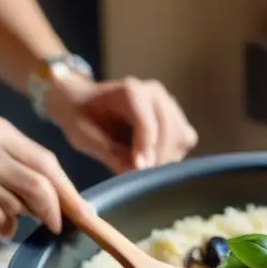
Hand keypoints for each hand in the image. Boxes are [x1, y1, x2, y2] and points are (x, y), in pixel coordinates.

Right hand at [0, 116, 89, 238]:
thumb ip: (25, 165)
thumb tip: (66, 202)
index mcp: (4, 132)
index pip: (48, 163)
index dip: (69, 192)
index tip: (84, 212)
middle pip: (41, 184)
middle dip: (56, 211)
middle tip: (57, 226)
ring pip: (21, 204)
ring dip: (24, 218)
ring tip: (12, 218)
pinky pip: (1, 218)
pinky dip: (6, 228)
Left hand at [47, 75, 197, 173]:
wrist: (84, 104)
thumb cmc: (81, 118)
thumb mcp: (85, 137)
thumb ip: (110, 153)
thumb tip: (136, 172)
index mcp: (130, 91)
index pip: (147, 123)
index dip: (145, 150)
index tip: (138, 171)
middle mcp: (154, 93)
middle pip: (169, 130)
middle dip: (157, 157)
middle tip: (139, 176)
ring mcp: (168, 103)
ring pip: (181, 136)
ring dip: (166, 157)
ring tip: (143, 167)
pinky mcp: (176, 117)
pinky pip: (185, 140)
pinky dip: (173, 154)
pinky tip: (153, 160)